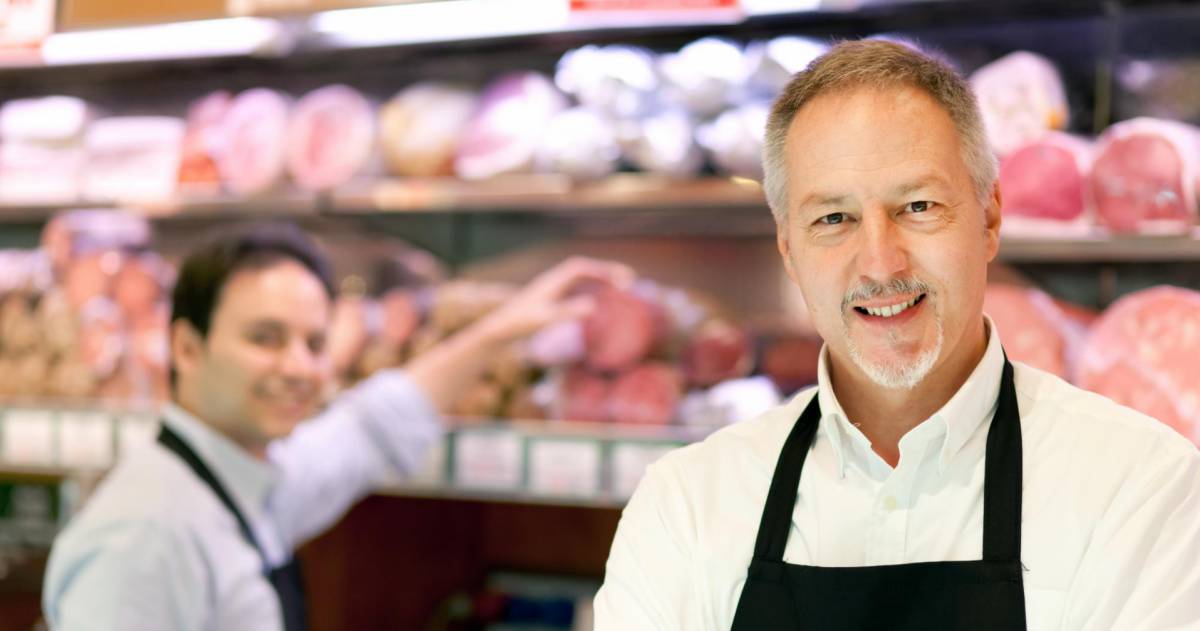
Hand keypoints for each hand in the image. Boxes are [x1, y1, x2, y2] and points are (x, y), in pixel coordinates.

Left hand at [473, 257, 635, 344]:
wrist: (499, 330)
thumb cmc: (520, 324)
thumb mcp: (545, 319)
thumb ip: (568, 312)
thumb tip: (593, 307)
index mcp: (553, 281)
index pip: (582, 268)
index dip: (603, 270)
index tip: (622, 280)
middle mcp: (553, 282)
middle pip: (584, 270)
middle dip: (607, 271)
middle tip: (629, 279)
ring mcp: (552, 290)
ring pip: (580, 279)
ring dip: (600, 279)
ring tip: (621, 287)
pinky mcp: (550, 300)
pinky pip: (575, 289)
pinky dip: (591, 290)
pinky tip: (599, 301)